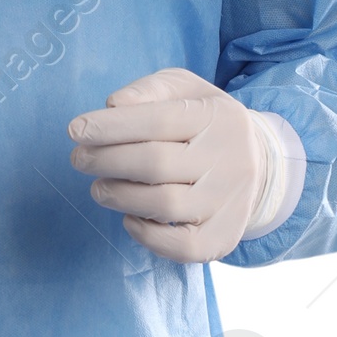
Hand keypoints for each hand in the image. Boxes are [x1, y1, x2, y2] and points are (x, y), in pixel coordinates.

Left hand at [67, 68, 271, 262]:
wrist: (261, 166)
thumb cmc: (205, 124)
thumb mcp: (185, 90)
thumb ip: (149, 90)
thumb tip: (113, 105)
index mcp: (218, 117)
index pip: (159, 120)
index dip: (111, 126)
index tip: (75, 130)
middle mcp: (230, 159)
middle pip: (156, 164)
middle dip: (106, 161)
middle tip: (80, 159)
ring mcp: (229, 202)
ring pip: (164, 205)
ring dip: (119, 196)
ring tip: (100, 188)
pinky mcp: (224, 237)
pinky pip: (182, 246)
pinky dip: (146, 235)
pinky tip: (131, 218)